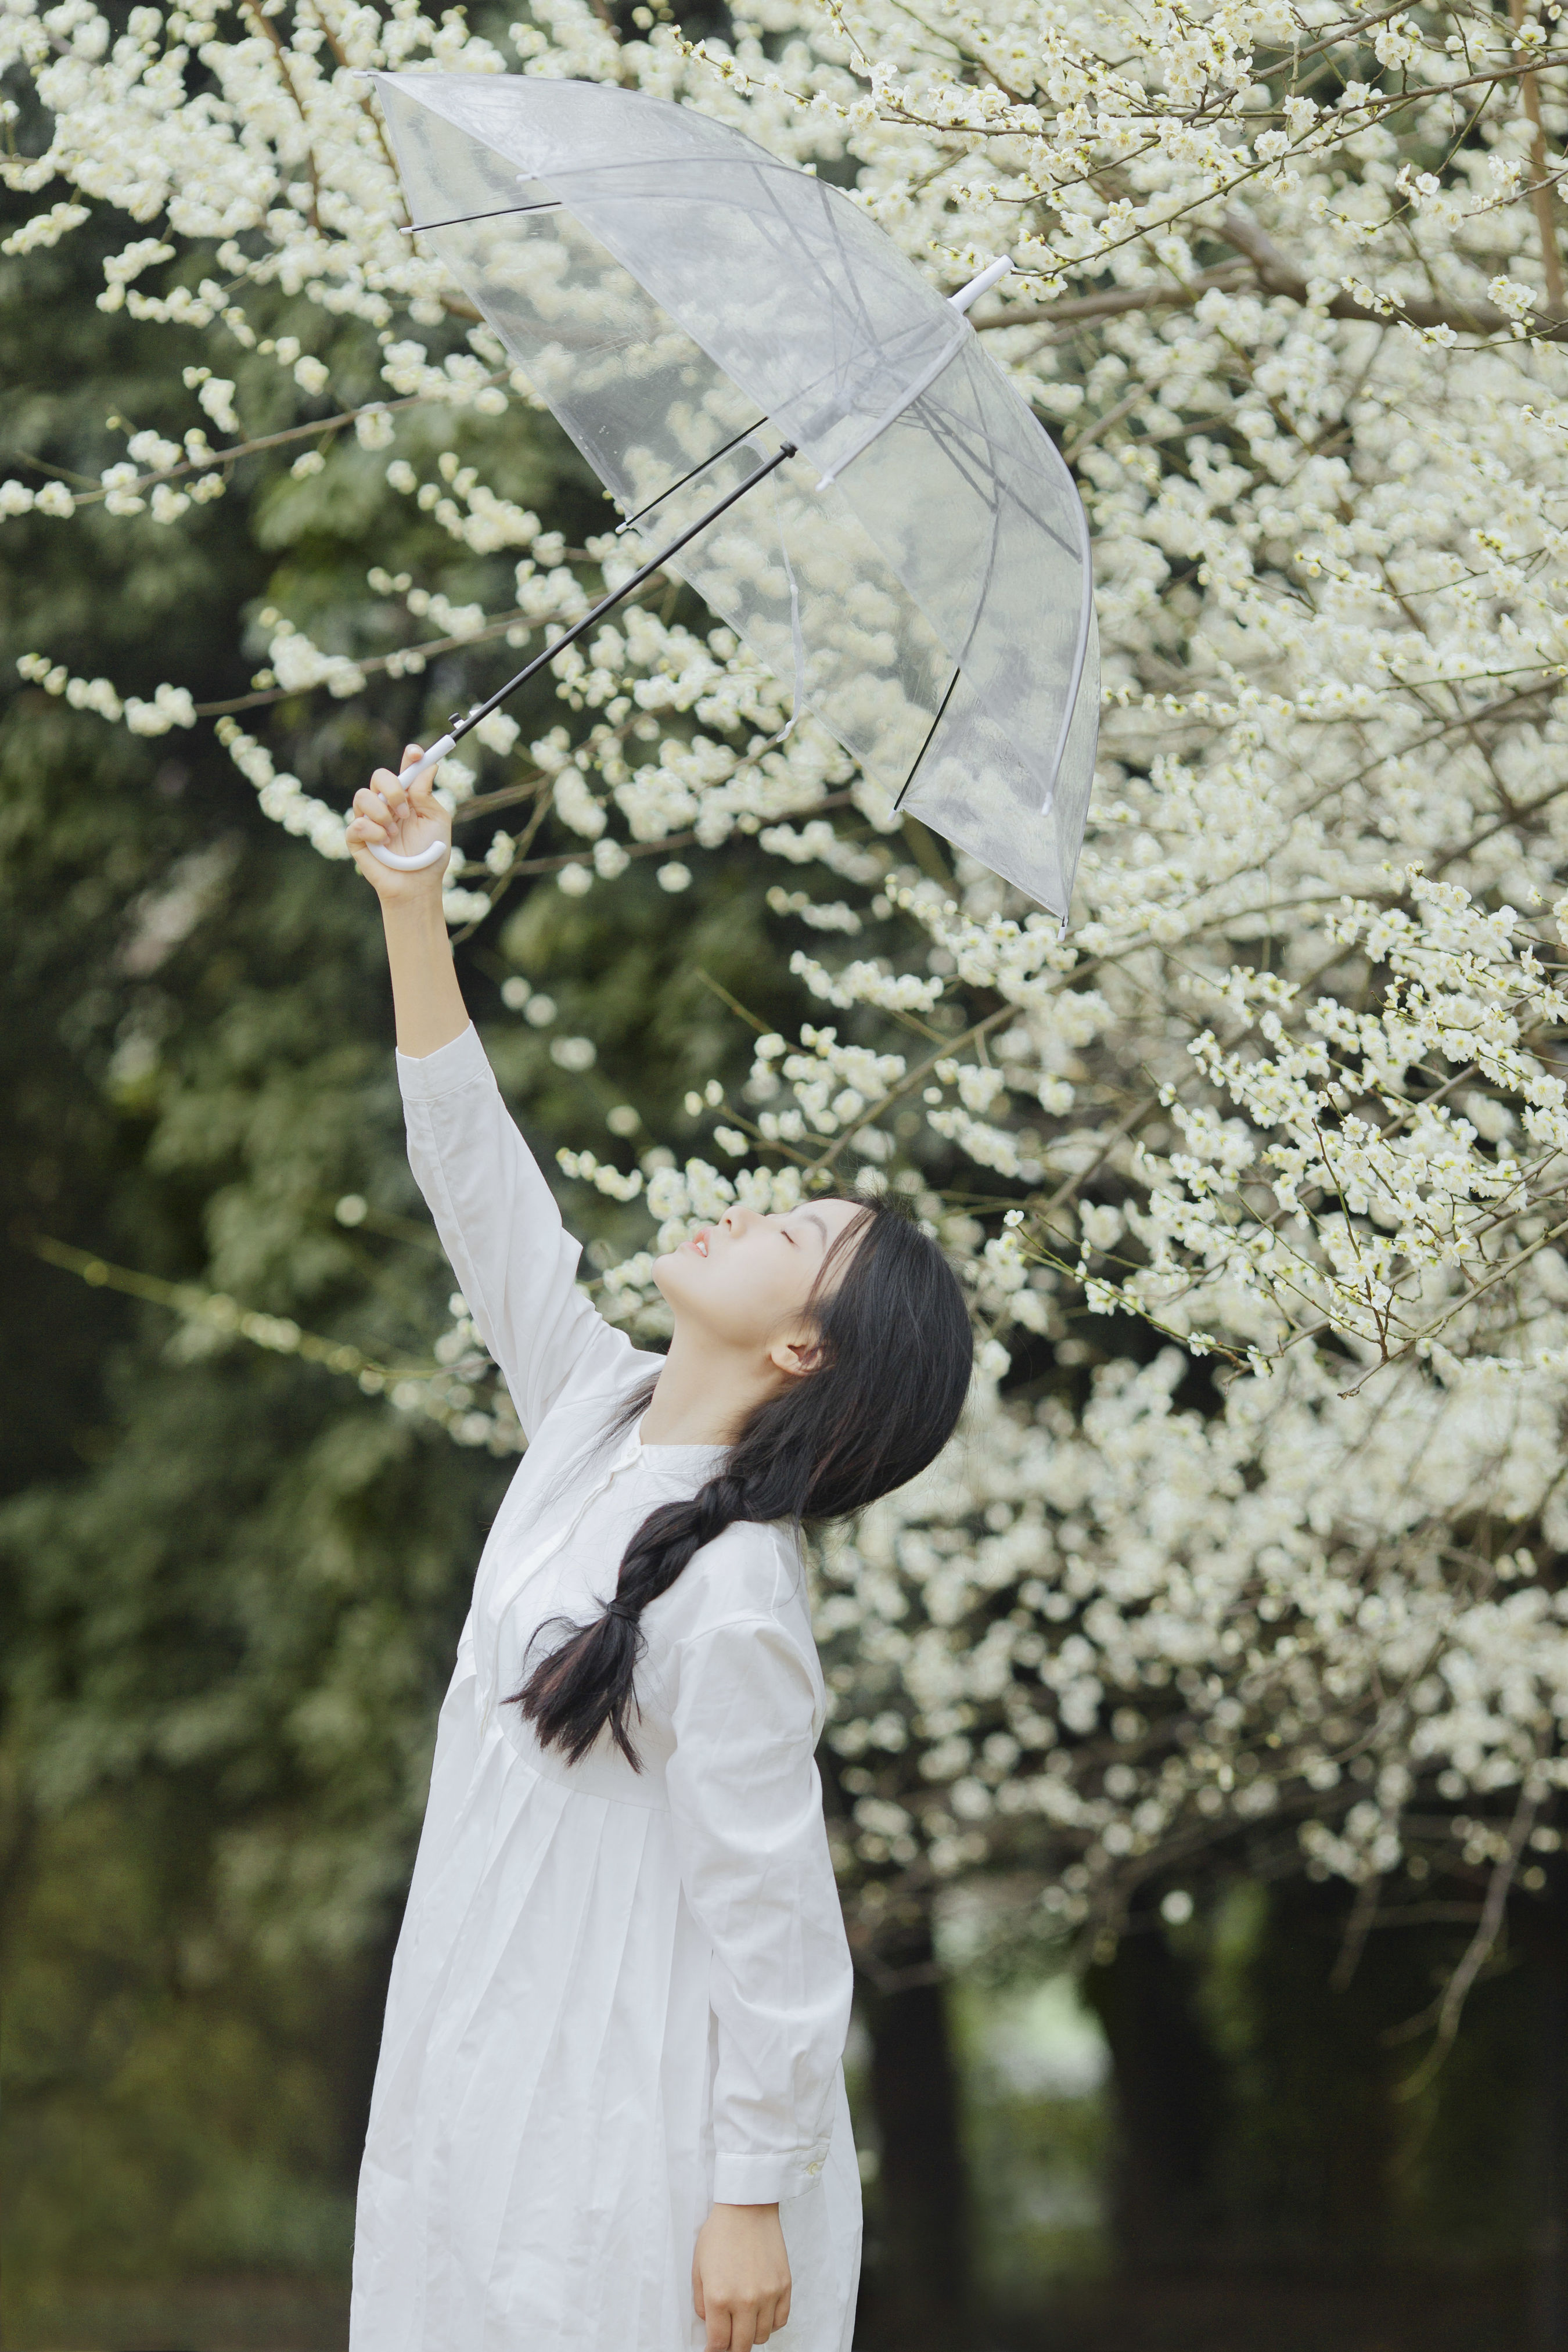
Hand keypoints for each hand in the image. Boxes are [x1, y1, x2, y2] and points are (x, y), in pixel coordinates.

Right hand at [346, 743, 451, 901]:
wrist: (418, 885)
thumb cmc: (431, 855)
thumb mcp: (437, 821)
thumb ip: (427, 794)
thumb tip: (429, 766)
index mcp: (408, 799)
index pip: (405, 770)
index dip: (410, 757)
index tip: (417, 753)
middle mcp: (387, 805)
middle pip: (379, 776)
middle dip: (392, 789)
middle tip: (405, 811)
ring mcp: (370, 820)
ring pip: (362, 796)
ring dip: (382, 814)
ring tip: (395, 834)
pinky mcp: (357, 838)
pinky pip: (357, 823)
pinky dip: (374, 832)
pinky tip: (385, 844)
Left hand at [692, 2204, 790, 2350]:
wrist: (747, 2206)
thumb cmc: (719, 2233)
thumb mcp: (698, 2268)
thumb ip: (701, 2303)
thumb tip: (710, 2325)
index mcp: (719, 2296)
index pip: (719, 2343)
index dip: (714, 2350)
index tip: (714, 2348)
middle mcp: (745, 2300)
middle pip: (742, 2346)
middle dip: (732, 2347)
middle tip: (728, 2338)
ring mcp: (768, 2294)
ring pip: (762, 2336)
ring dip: (751, 2334)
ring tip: (744, 2321)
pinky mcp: (784, 2286)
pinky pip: (781, 2320)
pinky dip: (771, 2323)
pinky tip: (761, 2313)